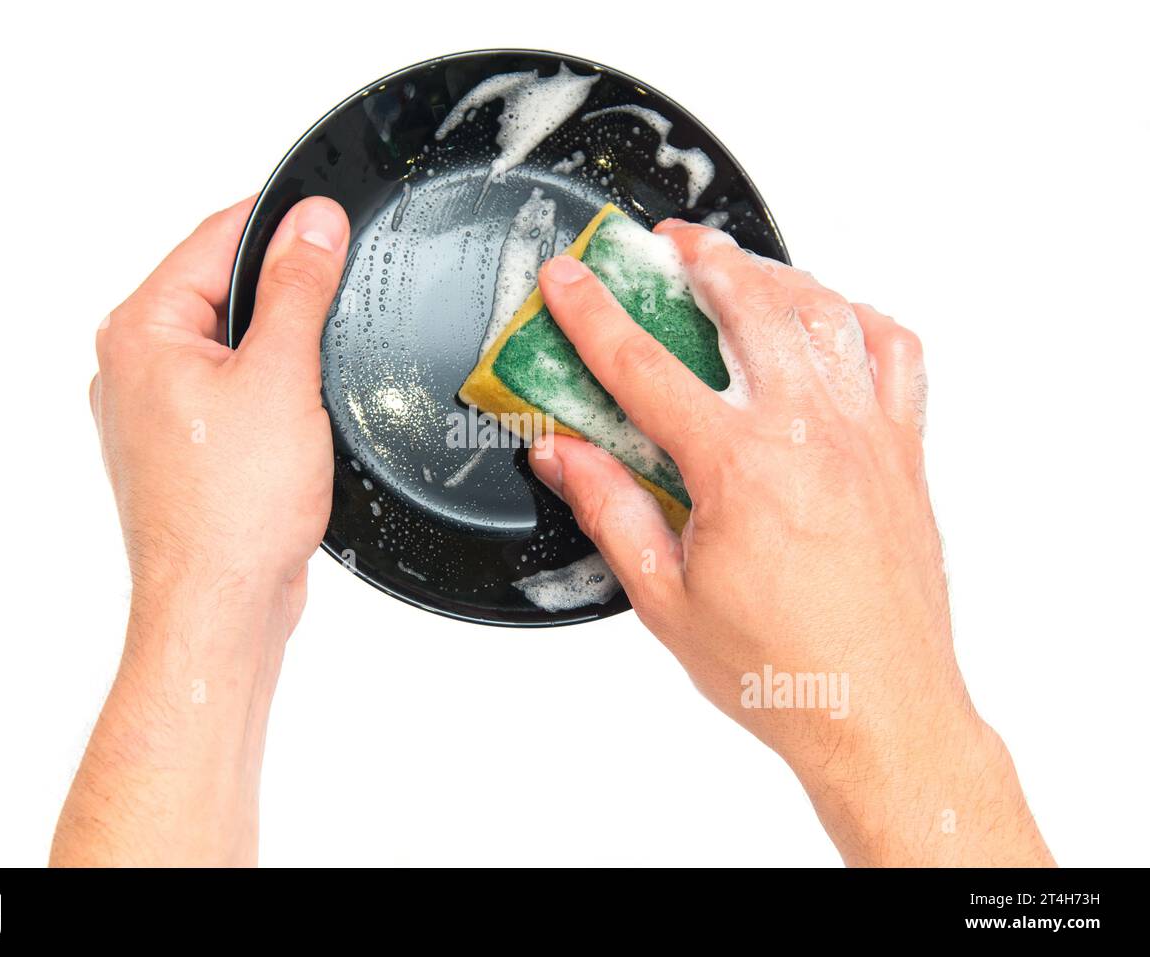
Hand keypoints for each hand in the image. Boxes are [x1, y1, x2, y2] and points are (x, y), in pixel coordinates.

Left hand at [91, 195, 348, 619]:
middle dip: (280, 291)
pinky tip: (295, 417)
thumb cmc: (231, 511)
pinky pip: (230, 390)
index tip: (327, 219)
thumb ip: (297, 289)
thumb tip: (312, 225)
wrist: (220, 606)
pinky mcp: (182, 447)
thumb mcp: (280, 377)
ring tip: (308, 380)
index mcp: (140, 333)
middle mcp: (133, 366)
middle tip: (334, 303)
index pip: (212, 239)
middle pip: (220, 290)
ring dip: (275, 347)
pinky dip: (266, 389)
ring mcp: (153, 411)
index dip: (277, 223)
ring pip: (228, 344)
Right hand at [528, 224, 1051, 865]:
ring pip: (824, 313)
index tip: (568, 278)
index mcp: (740, 467)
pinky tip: (831, 320)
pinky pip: (894, 354)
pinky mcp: (904, 453)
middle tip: (666, 244)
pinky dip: (859, 320)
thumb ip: (610, 511)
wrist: (880, 713)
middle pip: (747, 306)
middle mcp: (811, 434)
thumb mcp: (665, 599)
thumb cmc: (783, 670)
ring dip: (774, 275)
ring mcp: (867, 436)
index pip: (645, 366)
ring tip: (739, 266)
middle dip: (700, 259)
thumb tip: (563, 455)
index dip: (593, 315)